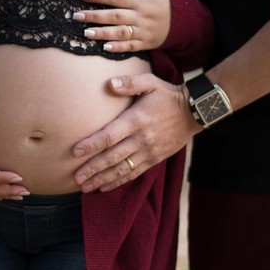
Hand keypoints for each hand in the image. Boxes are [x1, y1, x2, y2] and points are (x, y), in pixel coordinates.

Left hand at [71, 73, 199, 192]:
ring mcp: (148, 152)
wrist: (194, 113)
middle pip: (112, 157)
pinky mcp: (154, 160)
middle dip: (92, 169)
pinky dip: (118, 182)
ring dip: (102, 179)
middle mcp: (141, 139)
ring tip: (85, 187)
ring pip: (122, 170)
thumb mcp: (151, 82)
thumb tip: (109, 83)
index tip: (75, 152)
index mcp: (136, 120)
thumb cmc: (168, 95)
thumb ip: (130, 82)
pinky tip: (104, 187)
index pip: (109, 136)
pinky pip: (134, 174)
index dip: (91, 144)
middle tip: (76, 178)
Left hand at [72, 0, 170, 52]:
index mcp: (140, 0)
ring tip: (86, 33)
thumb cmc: (161, 1)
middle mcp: (140, 16)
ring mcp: (143, 31)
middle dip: (94, 16)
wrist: (183, 20)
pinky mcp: (146, 43)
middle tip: (76, 16)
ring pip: (120, 32)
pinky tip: (104, 48)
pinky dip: (118, 47)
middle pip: (114, 16)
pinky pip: (130, 46)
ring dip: (102, 33)